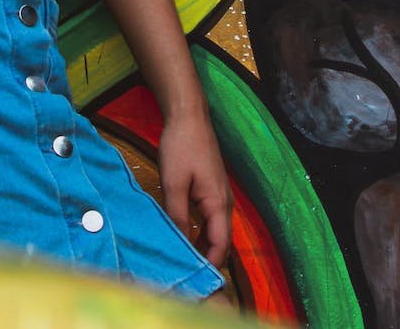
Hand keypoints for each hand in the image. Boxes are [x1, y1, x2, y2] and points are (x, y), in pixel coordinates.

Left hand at [157, 107, 232, 267]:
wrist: (189, 116)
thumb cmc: (182, 147)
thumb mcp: (174, 183)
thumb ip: (176, 215)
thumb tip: (179, 243)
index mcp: (218, 204)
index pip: (220, 245)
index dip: (210, 265)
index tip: (196, 282)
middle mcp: (225, 203)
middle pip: (220, 241)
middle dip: (207, 260)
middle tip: (187, 276)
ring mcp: (219, 196)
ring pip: (214, 231)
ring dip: (202, 246)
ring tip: (184, 262)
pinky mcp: (211, 190)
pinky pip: (209, 220)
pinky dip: (200, 232)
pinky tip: (184, 238)